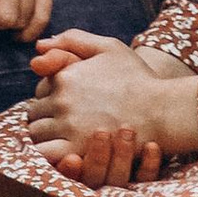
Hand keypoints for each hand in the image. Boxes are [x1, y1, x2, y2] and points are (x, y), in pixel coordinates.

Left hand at [24, 30, 197, 184]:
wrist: (162, 109)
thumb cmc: (138, 78)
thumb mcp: (108, 47)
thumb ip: (73, 40)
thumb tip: (39, 46)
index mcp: (65, 76)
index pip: (40, 91)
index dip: (51, 99)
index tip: (68, 107)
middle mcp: (61, 99)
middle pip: (35, 114)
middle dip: (45, 120)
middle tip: (65, 127)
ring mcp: (67, 125)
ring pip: (37, 136)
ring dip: (45, 139)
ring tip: (63, 142)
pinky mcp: (76, 149)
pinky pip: (46, 156)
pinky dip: (47, 156)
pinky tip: (62, 156)